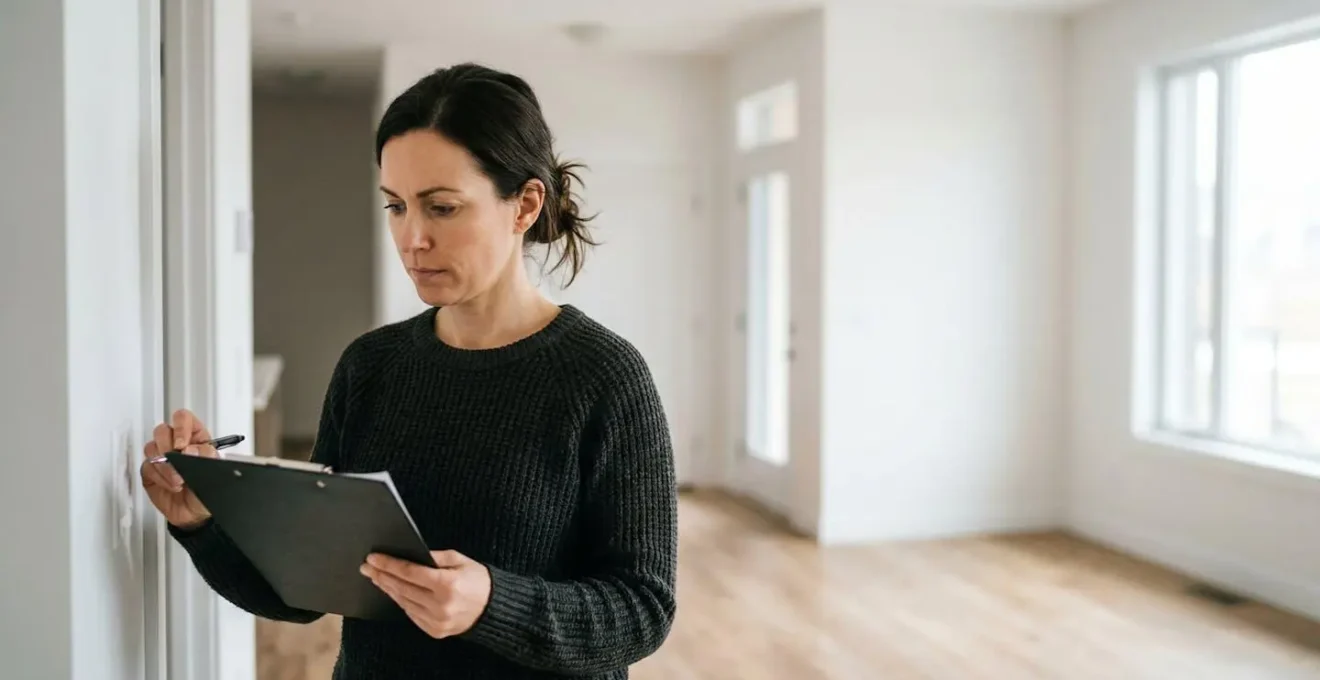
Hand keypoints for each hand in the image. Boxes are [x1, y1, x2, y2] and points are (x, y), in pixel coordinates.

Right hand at [139, 408, 217, 529]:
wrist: (195, 515)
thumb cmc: (207, 491)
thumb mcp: (215, 471)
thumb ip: (206, 456)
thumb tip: (191, 449)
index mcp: (196, 438)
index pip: (183, 419)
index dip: (180, 428)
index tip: (182, 444)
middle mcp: (177, 445)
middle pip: (162, 430)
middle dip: (168, 447)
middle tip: (177, 461)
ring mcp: (162, 457)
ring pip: (151, 447)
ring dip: (165, 465)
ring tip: (178, 479)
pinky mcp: (151, 471)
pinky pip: (147, 466)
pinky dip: (159, 477)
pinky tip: (171, 485)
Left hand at [360, 550, 492, 638]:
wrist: (494, 609)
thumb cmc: (478, 580)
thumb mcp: (460, 560)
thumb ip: (435, 556)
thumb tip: (410, 554)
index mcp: (448, 584)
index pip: (410, 572)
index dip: (389, 564)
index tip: (373, 558)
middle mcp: (440, 605)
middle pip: (402, 588)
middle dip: (382, 575)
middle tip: (367, 567)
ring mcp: (436, 621)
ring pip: (403, 602)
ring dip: (388, 589)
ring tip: (377, 577)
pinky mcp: (434, 630)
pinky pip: (411, 614)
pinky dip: (400, 601)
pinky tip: (393, 591)